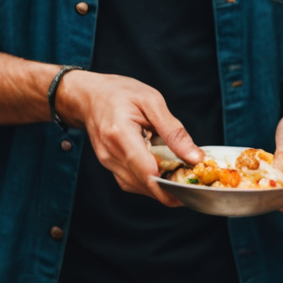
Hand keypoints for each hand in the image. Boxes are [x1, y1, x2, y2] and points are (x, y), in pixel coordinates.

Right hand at [56, 70, 198, 206]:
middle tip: (194, 184)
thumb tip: (194, 156)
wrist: (88, 95)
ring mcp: (107, 162)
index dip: (171, 187)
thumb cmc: (119, 92)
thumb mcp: (152, 101)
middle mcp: (111, 154)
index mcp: (120, 135)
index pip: (147, 172)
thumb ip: (173, 130)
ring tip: (180, 178)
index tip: (191, 190)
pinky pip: (131, 181)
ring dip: (160, 187)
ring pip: (138, 187)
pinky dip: (149, 181)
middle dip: (170, 189)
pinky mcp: (109, 165)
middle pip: (144, 184)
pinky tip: (162, 173)